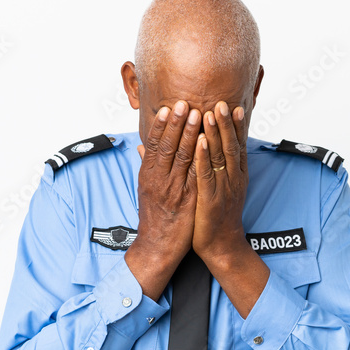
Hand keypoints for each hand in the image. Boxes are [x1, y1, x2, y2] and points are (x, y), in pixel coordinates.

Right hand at [125, 101, 201, 298]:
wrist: (157, 247)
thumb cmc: (154, 217)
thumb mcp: (145, 189)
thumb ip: (146, 165)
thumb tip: (141, 146)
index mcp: (148, 175)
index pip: (154, 144)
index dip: (161, 125)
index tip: (168, 107)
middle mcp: (158, 180)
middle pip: (168, 146)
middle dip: (177, 123)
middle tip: (184, 102)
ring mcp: (173, 190)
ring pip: (182, 157)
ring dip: (190, 134)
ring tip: (198, 114)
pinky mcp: (187, 200)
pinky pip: (195, 175)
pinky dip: (201, 158)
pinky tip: (208, 144)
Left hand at [192, 101, 249, 264]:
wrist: (222, 246)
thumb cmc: (216, 216)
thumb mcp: (219, 188)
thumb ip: (214, 168)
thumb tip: (207, 150)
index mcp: (236, 175)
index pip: (237, 145)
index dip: (236, 126)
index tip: (235, 106)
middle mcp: (233, 179)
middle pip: (230, 146)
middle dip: (226, 124)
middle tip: (222, 102)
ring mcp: (223, 188)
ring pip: (219, 157)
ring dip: (214, 134)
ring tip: (210, 113)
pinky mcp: (210, 198)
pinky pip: (206, 174)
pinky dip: (202, 157)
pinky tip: (198, 142)